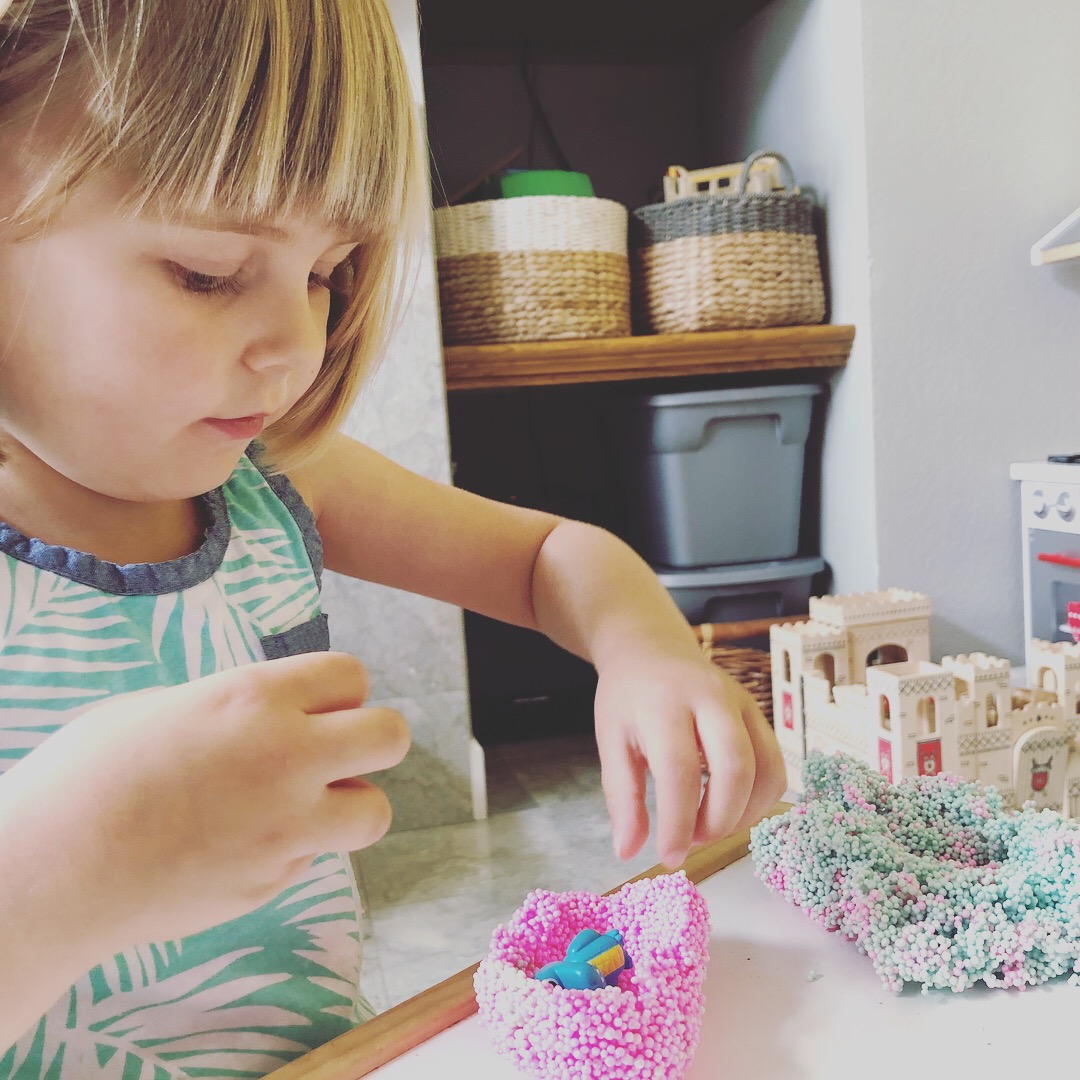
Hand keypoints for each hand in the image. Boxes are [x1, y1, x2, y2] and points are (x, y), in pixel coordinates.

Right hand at [0, 651, 408, 956]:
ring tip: (305, 804)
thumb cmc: (88, 774)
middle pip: (390, 736)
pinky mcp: (273, 881)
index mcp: (254, 699)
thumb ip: (239, 707)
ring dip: (349, 803)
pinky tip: (241, 845)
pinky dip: (295, 848)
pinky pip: (314, 856)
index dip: (338, 689)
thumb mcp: (167, 707)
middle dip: (371, 738)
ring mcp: (287, 827)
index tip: (319, 704)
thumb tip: (278, 715)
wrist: (51, 872)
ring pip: (374, 811)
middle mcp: (287, 759)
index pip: (351, 674)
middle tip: (335, 750)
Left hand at [593, 645, 784, 867]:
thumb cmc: (628, 697)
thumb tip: (629, 851)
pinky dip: (760, 800)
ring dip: (744, 815)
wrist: (652, 649)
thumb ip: (621, 796)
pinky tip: (728, 809)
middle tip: (692, 842)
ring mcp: (743, 704)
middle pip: (736, 768)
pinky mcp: (761, 715)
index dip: (678, 822)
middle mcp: (712, 698)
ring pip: (767, 770)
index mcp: (665, 703)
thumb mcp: (610, 741)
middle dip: (719, 820)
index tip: (669, 857)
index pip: (679, 770)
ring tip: (708, 828)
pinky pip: (776, 766)